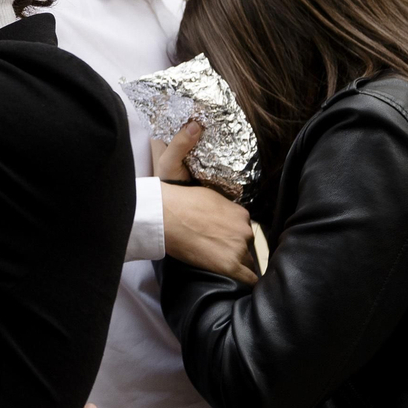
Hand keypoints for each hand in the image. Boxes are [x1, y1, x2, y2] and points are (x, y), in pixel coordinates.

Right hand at [155, 123, 258, 284]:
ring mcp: (237, 246)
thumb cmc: (168, 196)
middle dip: (235, 247)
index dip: (230, 230)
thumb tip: (195, 123)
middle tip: (217, 250)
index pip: (242, 225)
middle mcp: (242, 227)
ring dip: (238, 263)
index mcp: (237, 209)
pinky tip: (241, 283)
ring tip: (223, 265)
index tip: (219, 235)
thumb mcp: (177, 164)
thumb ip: (187, 144)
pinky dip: (247, 282)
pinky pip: (248, 278)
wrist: (159, 217)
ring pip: (246, 259)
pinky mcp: (229, 264)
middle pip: (245, 242)